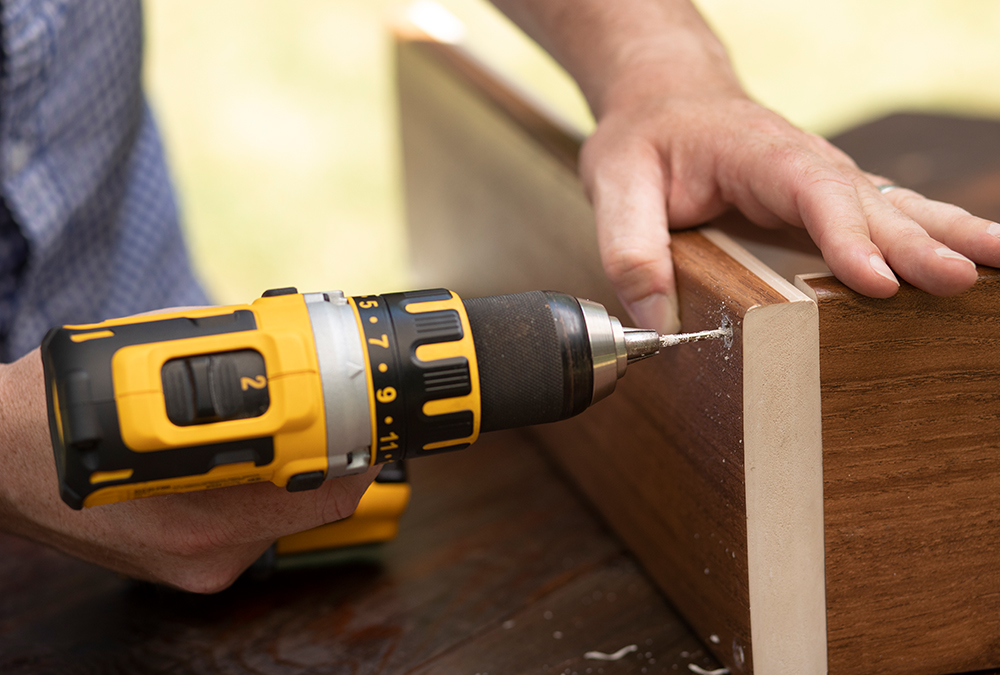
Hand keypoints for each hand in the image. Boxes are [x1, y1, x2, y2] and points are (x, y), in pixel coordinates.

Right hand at [0, 349, 377, 592]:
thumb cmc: (64, 411)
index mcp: (206, 516)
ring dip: (283, 468)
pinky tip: (230, 451)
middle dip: (319, 453)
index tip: (367, 423)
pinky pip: (247, 522)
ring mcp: (195, 565)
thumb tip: (287, 344)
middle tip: (323, 411)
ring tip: (264, 424)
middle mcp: (206, 552)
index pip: (328, 495)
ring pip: (280, 512)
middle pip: (310, 505)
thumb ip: (229, 365)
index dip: (357, 453)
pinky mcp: (184, 565)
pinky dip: (251, 486)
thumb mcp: (157, 368)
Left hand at [490, 0, 999, 332]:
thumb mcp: (616, 184)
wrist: (666, 98)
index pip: (811, 191)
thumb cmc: (645, 137)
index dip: (846, 236)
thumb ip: (630, 248)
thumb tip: (654, 322)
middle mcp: (804, 164)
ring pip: (892, 206)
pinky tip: (970, 256)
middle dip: (916, 243)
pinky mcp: (826, 200)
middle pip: (867, 203)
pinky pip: (886, 216)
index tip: (877, 280)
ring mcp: (822, 180)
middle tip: (960, 280)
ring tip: (995, 264)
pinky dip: (931, 234)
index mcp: (756, 154)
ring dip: (944, 235)